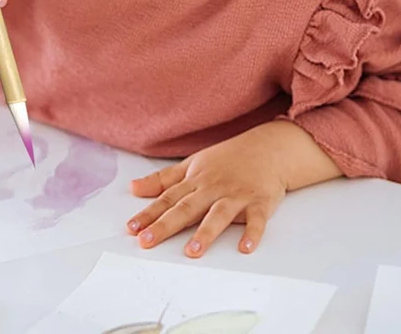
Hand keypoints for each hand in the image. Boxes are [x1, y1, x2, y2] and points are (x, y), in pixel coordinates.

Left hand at [126, 121, 340, 257]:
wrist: (268, 148)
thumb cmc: (227, 159)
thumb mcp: (191, 164)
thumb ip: (162, 179)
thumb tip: (133, 188)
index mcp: (195, 180)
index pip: (167, 199)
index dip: (148, 213)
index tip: (131, 229)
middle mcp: (212, 187)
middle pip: (186, 208)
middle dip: (165, 225)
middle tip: (147, 241)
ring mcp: (236, 195)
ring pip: (218, 214)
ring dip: (205, 233)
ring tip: (192, 251)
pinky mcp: (260, 202)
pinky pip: (257, 220)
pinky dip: (252, 233)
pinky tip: (245, 247)